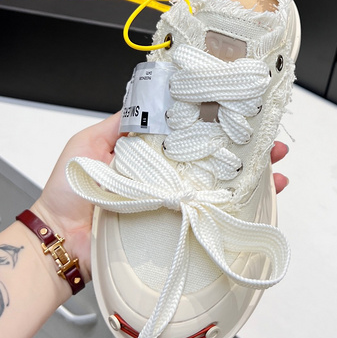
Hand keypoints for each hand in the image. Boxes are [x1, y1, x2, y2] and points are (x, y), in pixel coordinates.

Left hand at [31, 115, 288, 282]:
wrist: (60, 241)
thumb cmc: (68, 191)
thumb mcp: (89, 143)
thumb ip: (120, 123)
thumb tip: (150, 96)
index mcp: (150, 152)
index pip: (191, 133)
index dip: (217, 122)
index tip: (241, 111)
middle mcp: (167, 176)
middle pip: (214, 158)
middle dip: (246, 148)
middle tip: (270, 139)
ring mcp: (174, 202)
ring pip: (221, 186)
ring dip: (253, 176)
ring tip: (276, 165)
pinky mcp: (175, 227)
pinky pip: (212, 218)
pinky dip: (241, 210)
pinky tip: (262, 202)